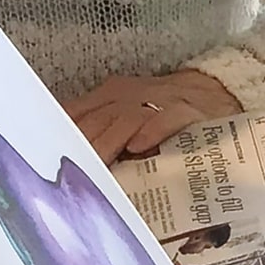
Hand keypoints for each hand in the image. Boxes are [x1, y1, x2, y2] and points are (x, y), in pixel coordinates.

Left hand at [63, 71, 243, 164]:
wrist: (216, 91)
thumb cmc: (167, 112)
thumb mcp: (128, 115)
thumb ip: (102, 133)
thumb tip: (73, 164)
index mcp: (110, 97)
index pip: (77, 115)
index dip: (61, 136)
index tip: (48, 159)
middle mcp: (129, 96)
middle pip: (96, 120)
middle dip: (82, 146)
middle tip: (70, 173)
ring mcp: (158, 101)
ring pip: (125, 120)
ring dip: (109, 142)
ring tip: (98, 164)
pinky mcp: (186, 110)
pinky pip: (165, 119)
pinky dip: (151, 132)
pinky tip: (139, 147)